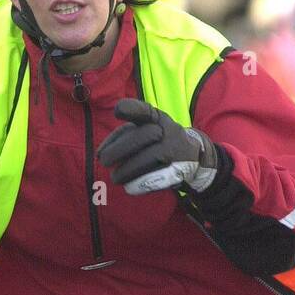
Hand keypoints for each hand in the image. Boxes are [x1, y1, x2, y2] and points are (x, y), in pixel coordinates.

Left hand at [96, 98, 217, 195]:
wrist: (194, 157)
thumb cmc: (159, 141)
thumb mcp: (147, 129)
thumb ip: (123, 136)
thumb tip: (100, 154)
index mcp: (157, 118)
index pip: (144, 110)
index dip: (131, 108)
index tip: (117, 111)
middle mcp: (168, 130)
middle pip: (141, 137)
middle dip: (118, 150)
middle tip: (104, 161)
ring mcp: (175, 150)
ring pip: (148, 159)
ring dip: (127, 170)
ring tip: (116, 177)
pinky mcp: (178, 169)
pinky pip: (157, 177)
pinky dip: (139, 183)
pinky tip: (129, 186)